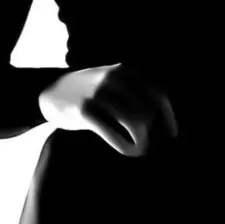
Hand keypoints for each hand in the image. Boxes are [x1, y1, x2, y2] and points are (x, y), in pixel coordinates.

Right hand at [38, 63, 177, 156]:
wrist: (50, 91)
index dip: (169, 117)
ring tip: (140, 150)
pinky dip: (126, 147)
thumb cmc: (89, 91)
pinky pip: (114, 134)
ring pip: (136, 122)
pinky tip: (128, 151)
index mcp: (126, 71)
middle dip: (154, 133)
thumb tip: (161, 116)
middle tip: (150, 145)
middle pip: (149, 111)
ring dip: (142, 142)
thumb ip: (134, 90)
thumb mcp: (113, 80)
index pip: (158, 94)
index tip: (173, 134)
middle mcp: (115, 79)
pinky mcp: (85, 110)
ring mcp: (100, 93)